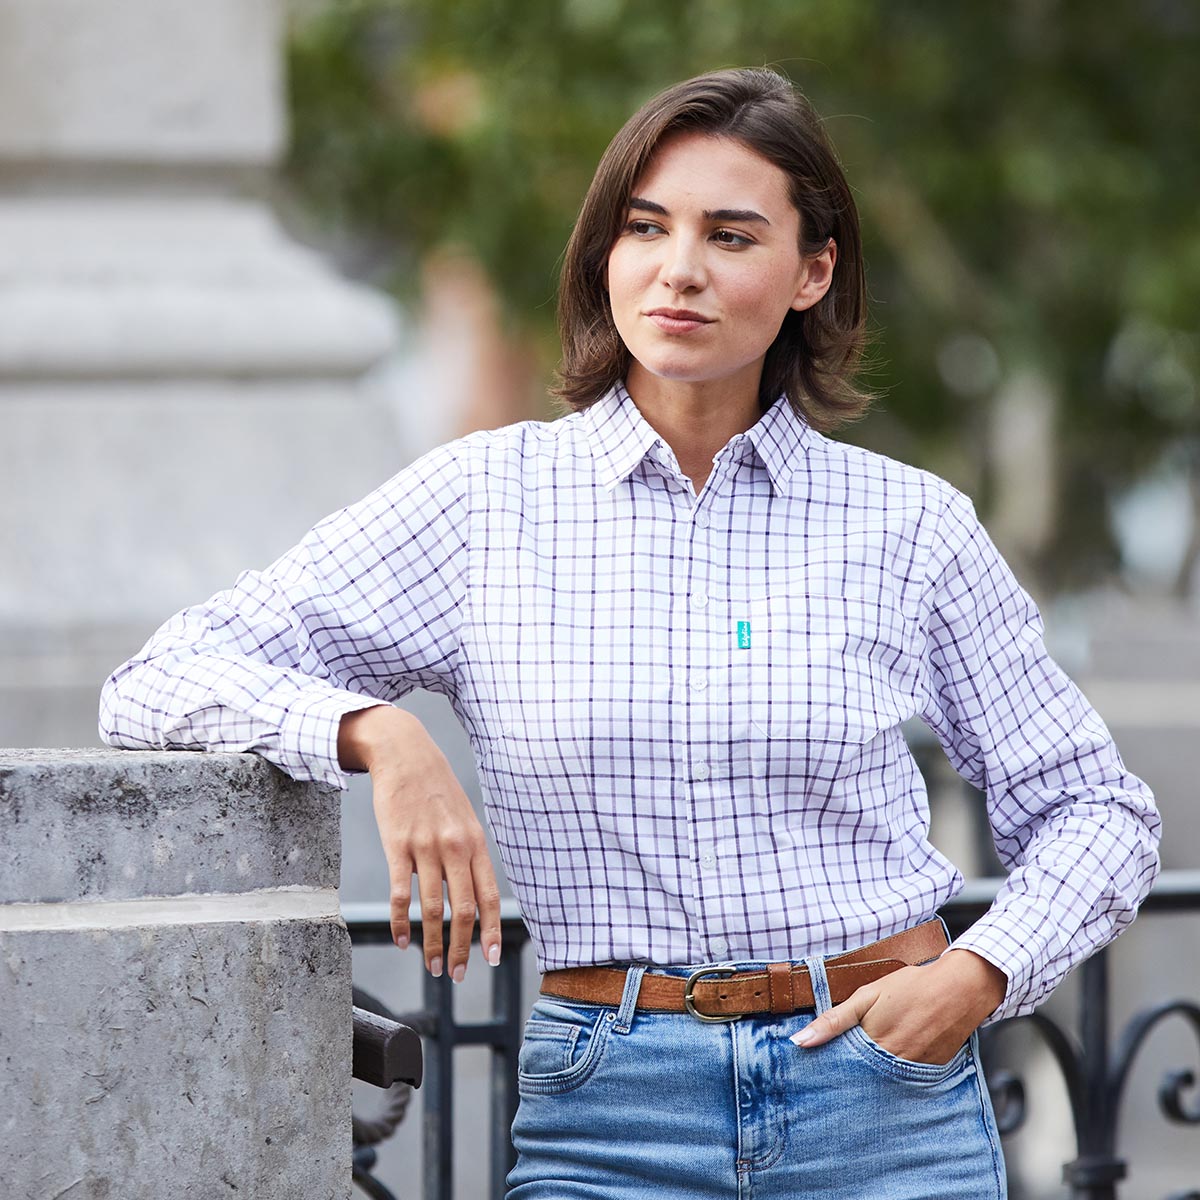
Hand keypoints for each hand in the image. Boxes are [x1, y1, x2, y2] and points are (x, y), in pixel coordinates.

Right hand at [338, 705, 501, 981]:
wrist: (405, 754)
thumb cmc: (436, 790)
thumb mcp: (465, 818)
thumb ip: (470, 854)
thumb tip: (476, 895)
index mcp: (475, 842)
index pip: (489, 896)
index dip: (493, 931)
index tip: (493, 960)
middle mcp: (455, 847)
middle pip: (463, 909)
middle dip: (461, 948)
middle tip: (455, 975)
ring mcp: (425, 846)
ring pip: (433, 908)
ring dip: (432, 943)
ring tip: (430, 966)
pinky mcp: (396, 845)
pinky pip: (399, 894)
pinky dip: (401, 923)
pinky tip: (402, 941)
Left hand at [791, 949, 1006, 1064]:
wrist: (959, 989)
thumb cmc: (911, 987)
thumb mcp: (866, 996)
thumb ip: (833, 1020)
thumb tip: (800, 1041)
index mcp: (873, 1047)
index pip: (842, 1070)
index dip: (830, 1068)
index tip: (817, 1071)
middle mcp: (893, 1066)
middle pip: (863, 1080)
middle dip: (850, 1076)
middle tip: (838, 1073)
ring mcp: (914, 1072)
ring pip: (884, 1083)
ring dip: (873, 1077)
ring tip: (868, 1064)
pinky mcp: (931, 1073)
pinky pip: (907, 1080)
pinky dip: (896, 1074)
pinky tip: (894, 1060)